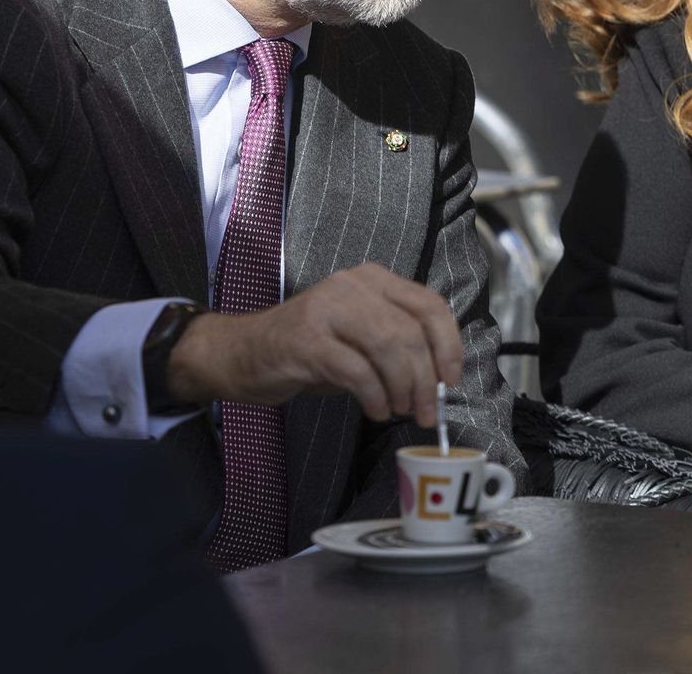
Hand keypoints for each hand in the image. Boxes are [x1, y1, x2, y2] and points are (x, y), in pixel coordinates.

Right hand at [166, 263, 463, 425]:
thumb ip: (398, 348)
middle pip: (411, 331)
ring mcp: (327, 309)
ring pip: (388, 346)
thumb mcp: (361, 339)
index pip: (429, 305)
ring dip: (402, 388)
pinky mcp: (306, 340)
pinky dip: (374, 396)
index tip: (451, 380)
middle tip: (426, 411)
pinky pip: (356, 371)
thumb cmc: (309, 349)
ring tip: (399, 411)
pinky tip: (375, 410)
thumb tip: (437, 381)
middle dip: (426, 379)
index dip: (449, 345)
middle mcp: (353, 285)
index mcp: (374, 280)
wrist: (240, 352)